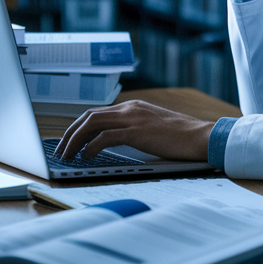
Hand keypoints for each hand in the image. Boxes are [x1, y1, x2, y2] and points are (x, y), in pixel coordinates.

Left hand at [53, 100, 214, 161]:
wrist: (201, 136)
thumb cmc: (181, 137)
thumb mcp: (153, 128)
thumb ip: (134, 129)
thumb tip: (114, 143)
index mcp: (133, 107)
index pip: (97, 112)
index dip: (79, 126)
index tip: (69, 140)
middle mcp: (129, 108)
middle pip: (88, 116)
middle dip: (70, 133)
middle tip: (60, 149)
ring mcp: (133, 118)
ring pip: (92, 124)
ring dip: (75, 140)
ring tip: (67, 155)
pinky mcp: (137, 132)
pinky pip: (105, 137)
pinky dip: (91, 146)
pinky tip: (86, 156)